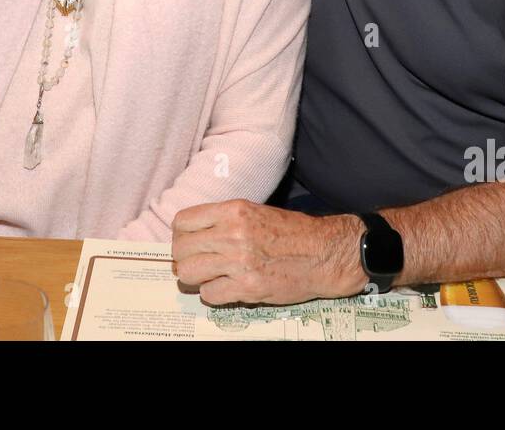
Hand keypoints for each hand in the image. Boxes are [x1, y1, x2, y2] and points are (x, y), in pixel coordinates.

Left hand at [171, 199, 366, 305]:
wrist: (324, 253)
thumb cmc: (293, 232)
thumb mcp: (255, 212)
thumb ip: (223, 220)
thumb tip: (193, 234)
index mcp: (233, 211)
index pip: (182, 221)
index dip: (181, 234)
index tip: (188, 242)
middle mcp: (233, 234)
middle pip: (180, 249)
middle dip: (184, 258)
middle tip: (197, 262)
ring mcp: (239, 262)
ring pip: (189, 273)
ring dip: (196, 277)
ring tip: (210, 276)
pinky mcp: (247, 287)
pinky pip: (208, 294)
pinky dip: (214, 293)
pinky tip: (227, 287)